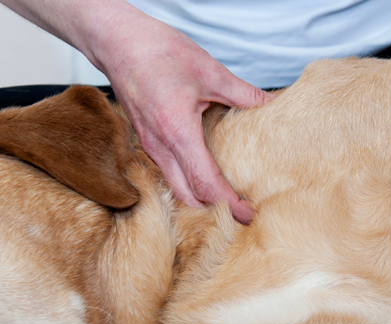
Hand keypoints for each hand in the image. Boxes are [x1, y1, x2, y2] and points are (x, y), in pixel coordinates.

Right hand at [94, 11, 273, 223]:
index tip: (248, 215)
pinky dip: (188, 184)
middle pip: (189, 197)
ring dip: (201, 199)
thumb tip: (272, 105)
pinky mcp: (147, 141)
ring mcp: (150, 147)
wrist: (117, 42)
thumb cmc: (157, 52)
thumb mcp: (210, 71)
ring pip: (176, 188)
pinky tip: (206, 176)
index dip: (229, 205)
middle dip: (216, 211)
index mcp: (178, 132)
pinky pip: (168, 174)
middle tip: (243, 213)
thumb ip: (244, 93)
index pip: (206, 184)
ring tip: (228, 200)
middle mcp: (160, 147)